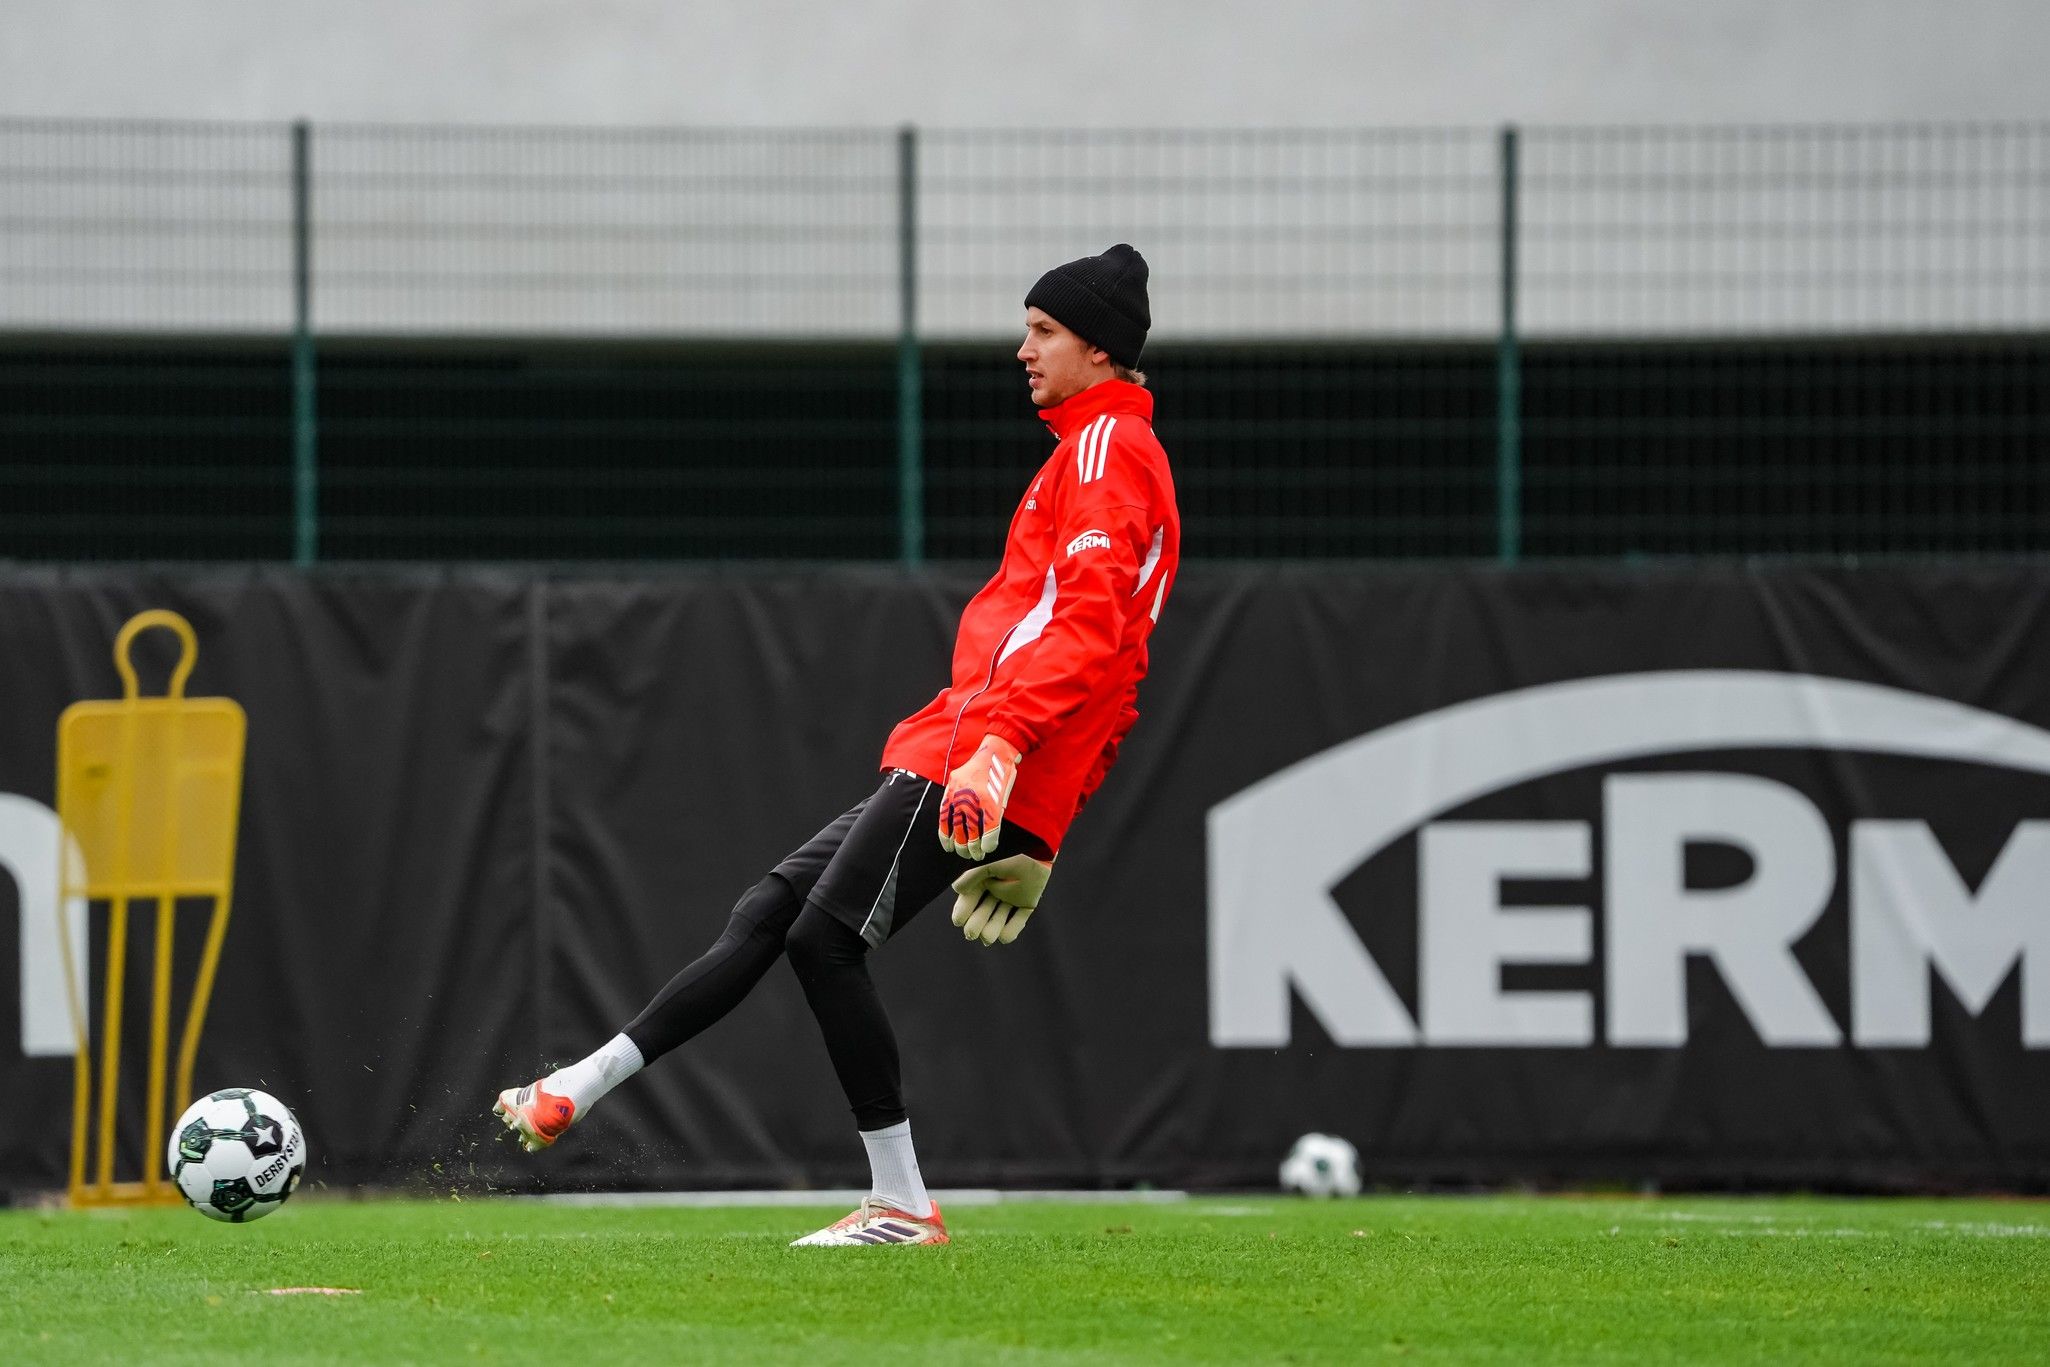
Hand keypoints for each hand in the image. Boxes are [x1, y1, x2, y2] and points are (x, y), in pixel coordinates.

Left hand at [938, 735, 1021, 856]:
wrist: (997, 752)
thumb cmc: (980, 765)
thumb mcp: (959, 778)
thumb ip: (955, 795)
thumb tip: (952, 815)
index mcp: (951, 793)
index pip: (944, 821)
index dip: (946, 837)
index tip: (948, 847)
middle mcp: (961, 800)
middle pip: (958, 832)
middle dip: (961, 847)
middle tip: (964, 853)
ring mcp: (977, 804)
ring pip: (973, 836)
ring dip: (974, 849)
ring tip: (976, 854)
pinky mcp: (993, 806)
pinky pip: (989, 832)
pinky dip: (988, 843)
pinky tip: (988, 848)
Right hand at [950, 854, 1051, 945]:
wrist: (1036, 847)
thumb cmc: (1009, 852)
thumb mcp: (987, 863)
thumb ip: (971, 876)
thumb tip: (956, 888)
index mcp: (984, 879)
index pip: (970, 898)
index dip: (964, 910)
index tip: (959, 920)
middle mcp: (996, 890)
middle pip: (983, 912)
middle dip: (977, 923)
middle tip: (971, 933)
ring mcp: (1012, 898)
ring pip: (999, 918)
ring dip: (992, 928)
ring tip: (987, 937)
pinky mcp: (1027, 903)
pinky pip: (1018, 921)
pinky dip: (1011, 930)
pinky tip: (1002, 936)